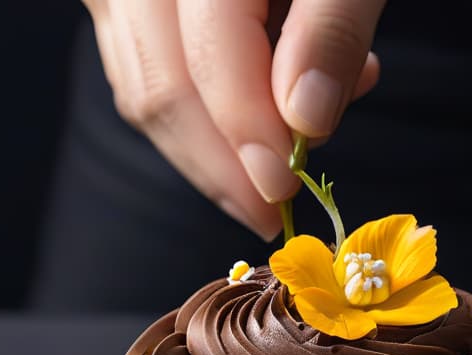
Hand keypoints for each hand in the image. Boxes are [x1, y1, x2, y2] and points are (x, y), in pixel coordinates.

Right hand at [83, 0, 384, 239]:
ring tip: (276, 152)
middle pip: (157, 86)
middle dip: (218, 164)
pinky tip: (255, 107)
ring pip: (141, 88)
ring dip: (207, 147)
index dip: (244, 132)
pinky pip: (140, 70)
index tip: (284, 190)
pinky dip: (196, 109)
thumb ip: (331, 28)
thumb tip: (305, 123)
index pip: (204, 53)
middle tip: (268, 209)